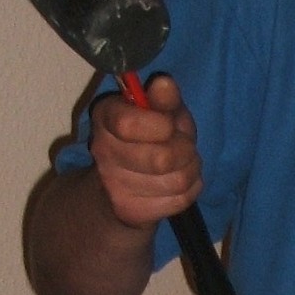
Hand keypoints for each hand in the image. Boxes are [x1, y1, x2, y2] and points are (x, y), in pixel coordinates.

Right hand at [89, 71, 202, 228]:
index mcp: (105, 117)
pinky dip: (191, 188)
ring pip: (176, 182)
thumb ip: (162, 97)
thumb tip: (164, 84)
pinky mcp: (132, 211)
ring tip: (186, 161)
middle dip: (185, 149)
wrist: (122, 182)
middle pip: (161, 159)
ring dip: (191, 169)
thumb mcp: (158, 109)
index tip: (169, 124)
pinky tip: (182, 179)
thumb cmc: (148, 135)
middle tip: (184, 145)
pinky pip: (180, 201)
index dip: (162, 124)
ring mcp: (114, 185)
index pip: (129, 124)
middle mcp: (103, 152)